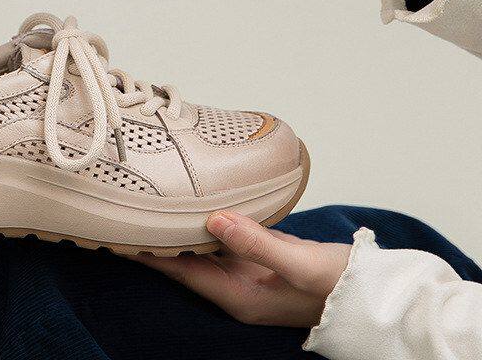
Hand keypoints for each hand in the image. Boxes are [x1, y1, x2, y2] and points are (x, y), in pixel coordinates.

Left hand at [137, 211, 350, 327]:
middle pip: (185, 260)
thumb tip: (213, 218)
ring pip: (201, 246)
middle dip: (157, 238)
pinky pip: (222, 236)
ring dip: (179, 226)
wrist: (374, 292)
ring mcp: (247, 270)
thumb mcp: (299, 263)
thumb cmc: (339, 286)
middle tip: (127, 208)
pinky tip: (195, 199)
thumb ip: (256, 242)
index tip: (121, 233)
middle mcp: (236, 285)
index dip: (151, 254)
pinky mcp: (259, 254)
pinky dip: (206, 220)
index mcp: (238, 296)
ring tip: (150, 199)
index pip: (181, 272)